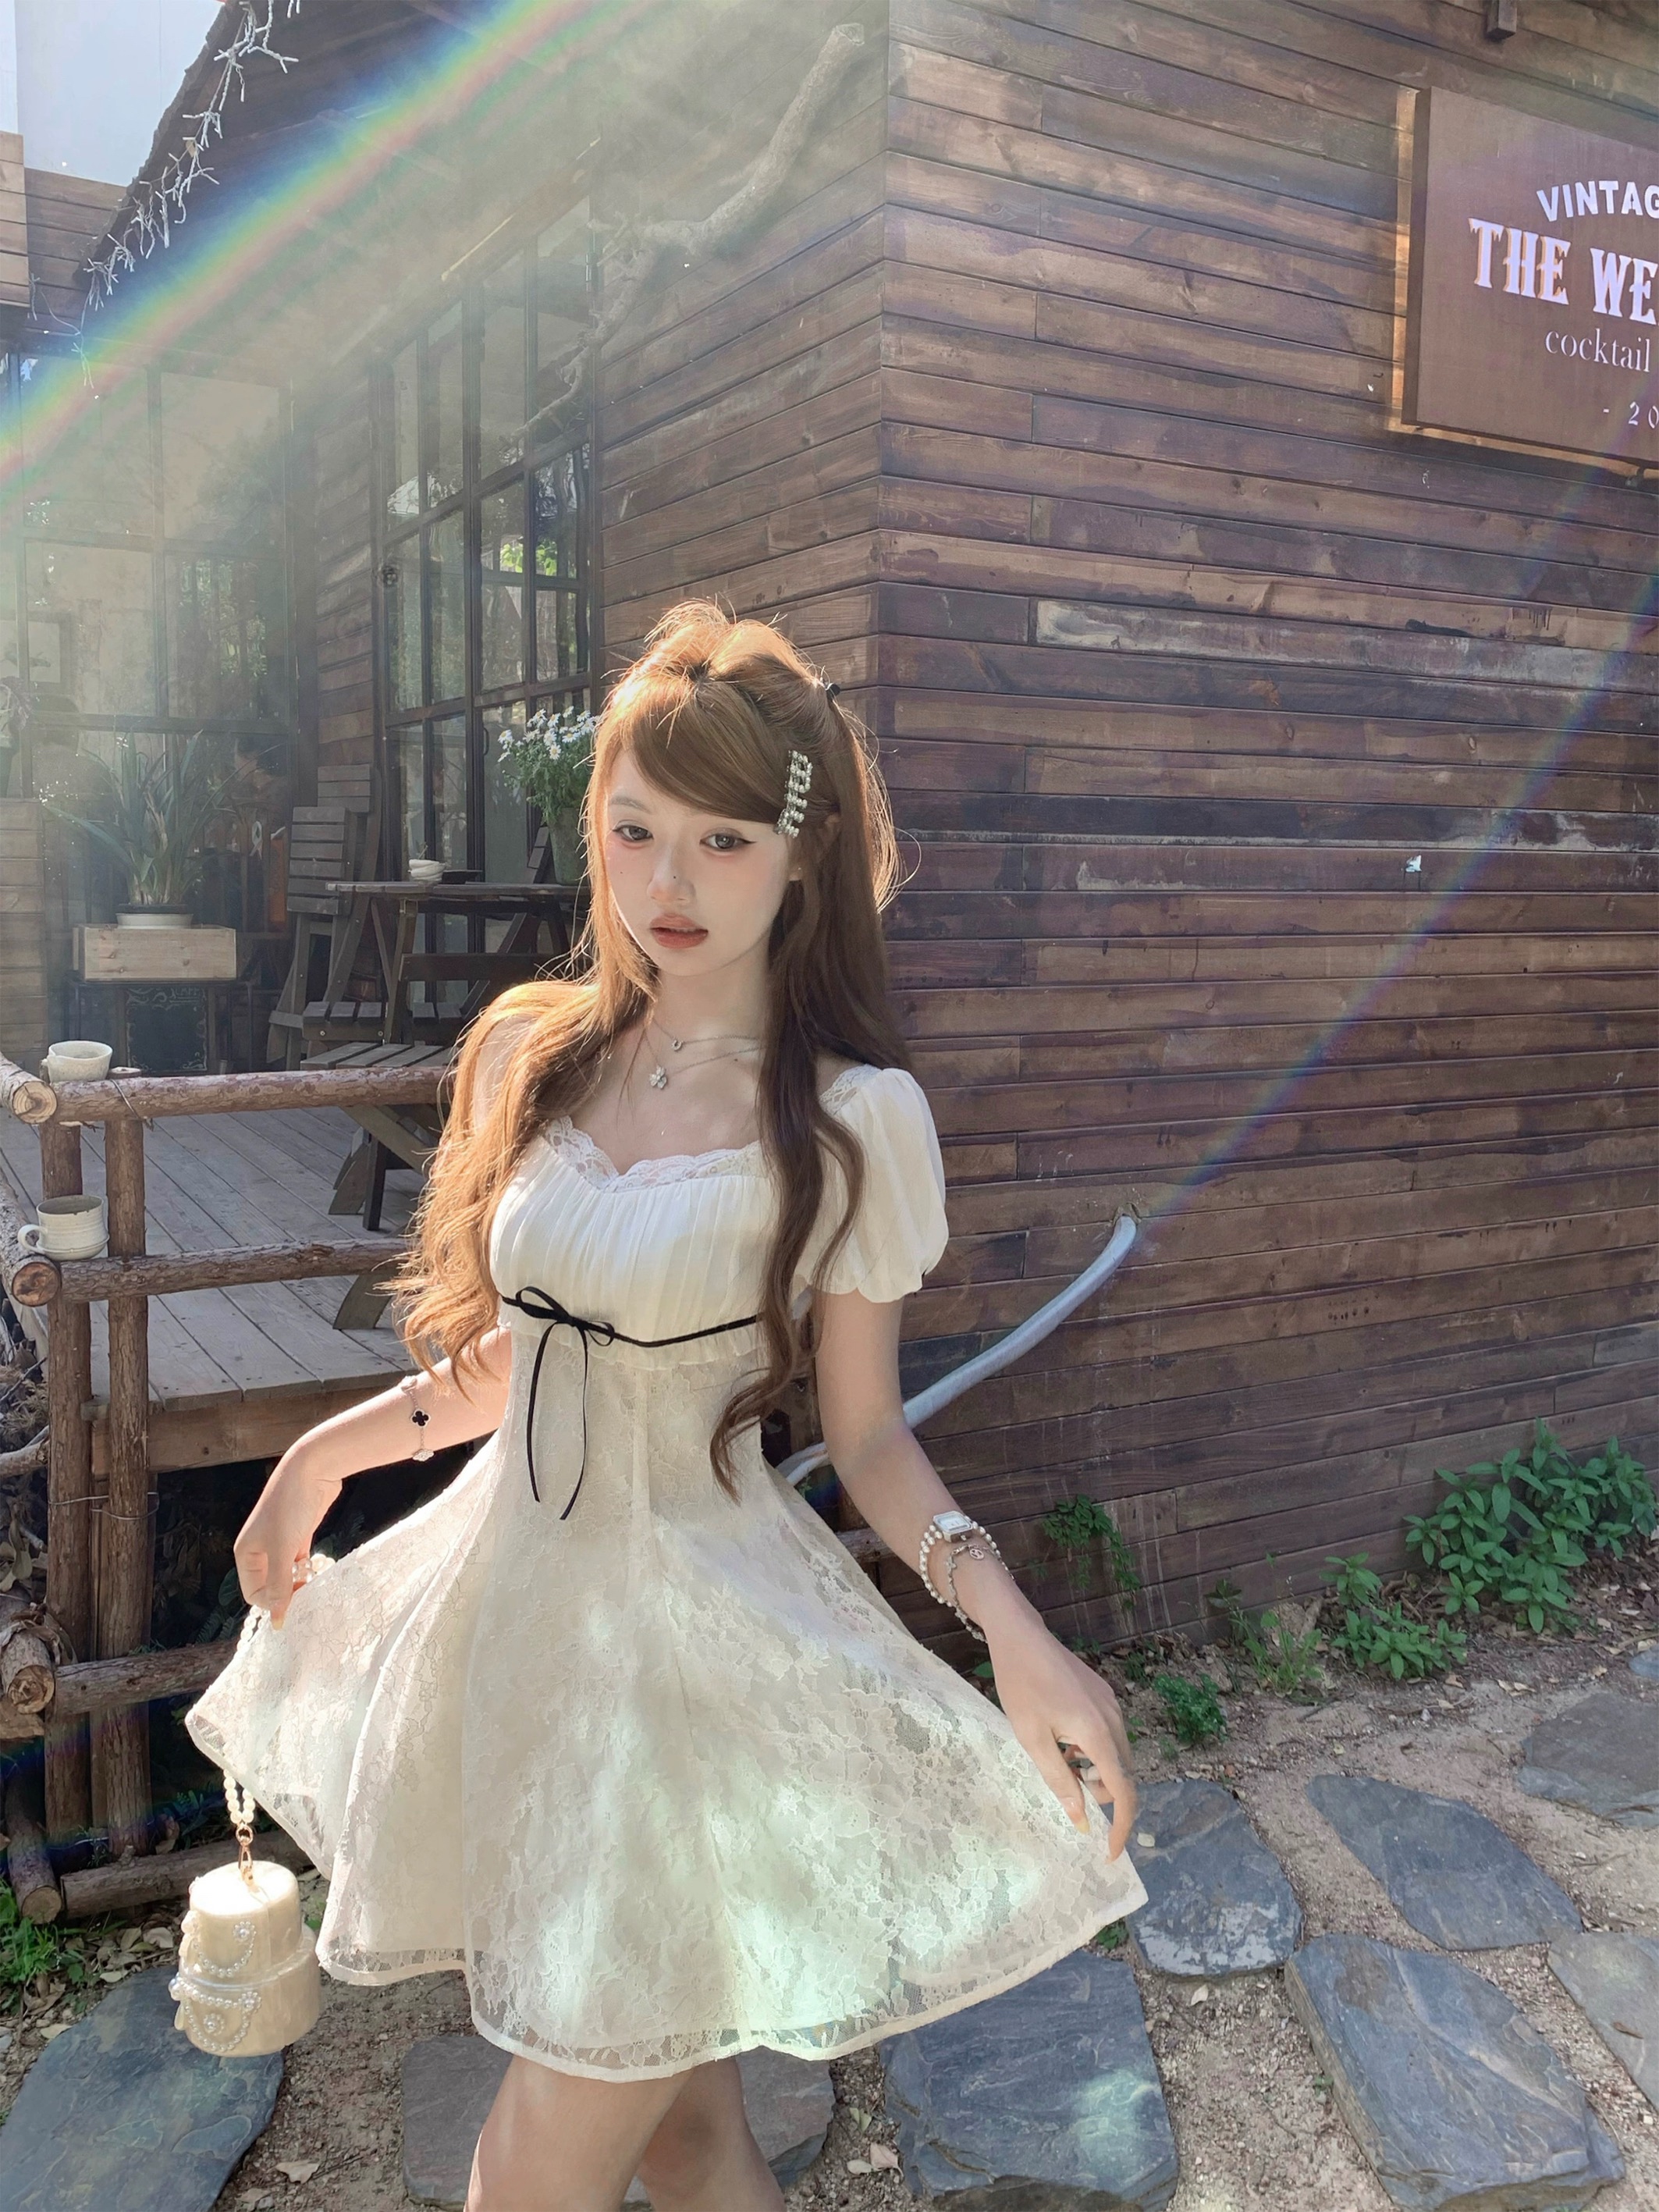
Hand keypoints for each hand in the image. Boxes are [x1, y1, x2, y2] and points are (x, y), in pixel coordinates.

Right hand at [233, 1448, 341, 1627]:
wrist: (311, 1469)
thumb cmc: (290, 1507)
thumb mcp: (283, 1549)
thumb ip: (279, 1585)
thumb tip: (276, 1621)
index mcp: (246, 1552)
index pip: (253, 1593)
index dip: (273, 1602)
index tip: (297, 1602)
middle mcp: (259, 1548)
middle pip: (270, 1585)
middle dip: (287, 1593)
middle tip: (309, 1595)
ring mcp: (279, 1541)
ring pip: (286, 1574)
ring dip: (299, 1582)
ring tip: (315, 1583)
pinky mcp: (298, 1534)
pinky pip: (299, 1562)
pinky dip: (307, 1569)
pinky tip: (318, 1569)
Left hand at [986, 1621, 1137, 1857]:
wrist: (1020, 1634)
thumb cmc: (1020, 1686)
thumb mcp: (1033, 1739)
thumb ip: (1060, 1781)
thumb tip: (1082, 1821)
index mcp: (1098, 1733)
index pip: (1124, 1790)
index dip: (1122, 1825)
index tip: (1111, 1851)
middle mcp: (1114, 1718)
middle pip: (1124, 1774)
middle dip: (1103, 1794)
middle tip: (1070, 1790)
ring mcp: (1111, 1703)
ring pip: (1116, 1754)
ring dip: (1096, 1771)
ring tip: (1061, 1760)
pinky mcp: (1102, 1693)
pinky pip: (1108, 1734)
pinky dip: (1093, 1750)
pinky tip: (1064, 1739)